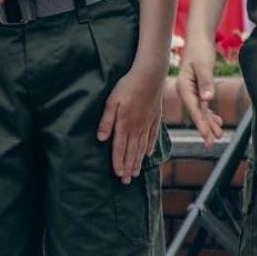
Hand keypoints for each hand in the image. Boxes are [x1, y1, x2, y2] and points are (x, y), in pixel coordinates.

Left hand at [98, 65, 164, 182]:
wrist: (150, 74)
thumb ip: (106, 121)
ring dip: (138, 161)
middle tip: (127, 181)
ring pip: (142, 146)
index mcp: (125, 124)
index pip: (120, 148)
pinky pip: (152, 136)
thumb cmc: (128, 86)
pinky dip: (150, 146)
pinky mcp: (155, 117)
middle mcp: (137, 127)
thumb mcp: (112, 101)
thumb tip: (101, 139)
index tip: (118, 175)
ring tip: (136, 172)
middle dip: (129, 167)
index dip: (119, 162)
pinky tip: (148, 154)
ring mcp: (148, 123)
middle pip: (132, 151)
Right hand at [176, 38, 222, 144]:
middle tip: (212, 142)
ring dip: (209, 122)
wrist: (198, 39)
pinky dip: (210, 113)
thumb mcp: (204, 65)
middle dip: (205, 128)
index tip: (207, 136)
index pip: (194, 109)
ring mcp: (191, 91)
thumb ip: (205, 82)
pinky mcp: (198, 88)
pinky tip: (217, 121)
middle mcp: (186, 91)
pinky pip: (204, 105)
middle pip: (197, 113)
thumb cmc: (199, 50)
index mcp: (184, 88)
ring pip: (201, 111)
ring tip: (218, 135)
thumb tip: (207, 99)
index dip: (201, 124)